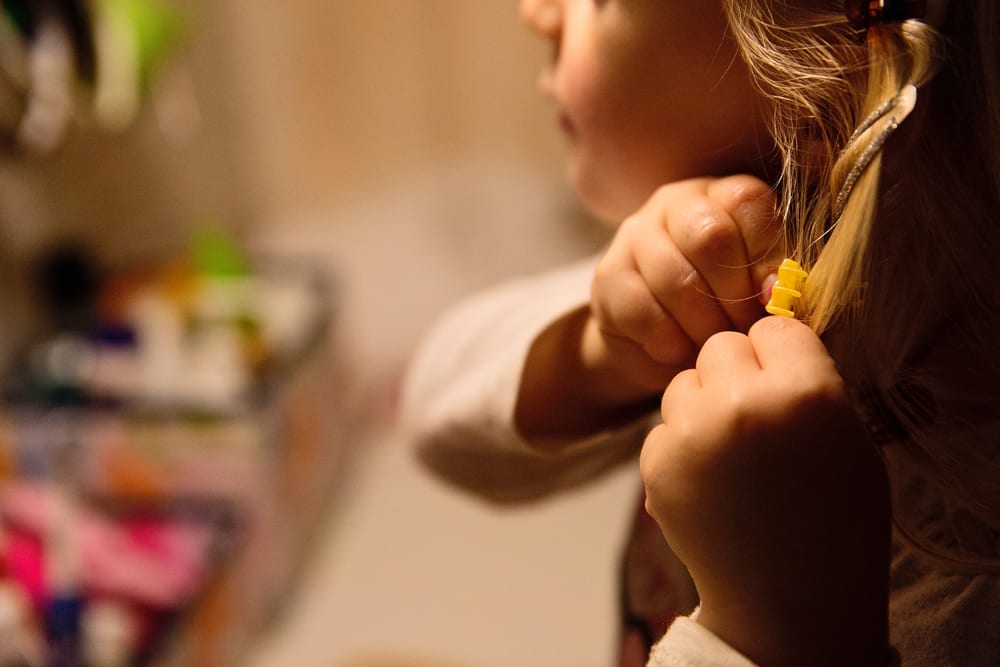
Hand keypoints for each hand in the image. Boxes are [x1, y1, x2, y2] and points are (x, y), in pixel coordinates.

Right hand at [585, 175, 783, 397]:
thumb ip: (773, 279)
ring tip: (712, 346)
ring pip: (677, 279)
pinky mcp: (607, 276)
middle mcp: (675, 203)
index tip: (772, 300)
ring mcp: (634, 235)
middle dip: (734, 296)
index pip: (747, 201)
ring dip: (704, 325)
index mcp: (720, 194)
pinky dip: (669, 341)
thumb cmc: (720, 309)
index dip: (766, 255)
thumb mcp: (756, 289)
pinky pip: (643, 311)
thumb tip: (775, 291)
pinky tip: (677, 350)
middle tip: (742, 329)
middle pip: (711, 236)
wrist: (656, 342)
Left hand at [640, 316, 890, 666]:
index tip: (786, 380)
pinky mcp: (656, 463)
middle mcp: (742, 403)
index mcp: (805, 392)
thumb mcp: (850, 440)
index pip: (774, 326)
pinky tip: (708, 481)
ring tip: (731, 452)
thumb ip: (809, 383)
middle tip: (754, 416)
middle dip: (736, 372)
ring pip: (683, 382)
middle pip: (720, 346)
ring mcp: (692, 434)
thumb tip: (770, 338)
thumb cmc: (837, 522)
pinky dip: (679, 445)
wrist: (790, 601)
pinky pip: (662, 426)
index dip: (781, 353)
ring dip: (701, 403)